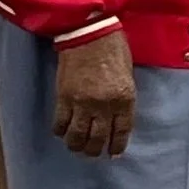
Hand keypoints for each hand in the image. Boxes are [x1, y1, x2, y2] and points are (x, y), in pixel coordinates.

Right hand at [53, 28, 135, 157]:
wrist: (90, 34)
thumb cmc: (114, 49)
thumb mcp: (128, 75)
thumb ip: (123, 97)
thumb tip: (116, 116)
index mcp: (125, 98)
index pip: (122, 130)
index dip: (117, 145)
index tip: (114, 154)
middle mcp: (104, 105)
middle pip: (98, 137)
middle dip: (95, 150)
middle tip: (93, 154)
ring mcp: (82, 103)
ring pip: (77, 135)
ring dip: (77, 145)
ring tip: (77, 148)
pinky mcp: (63, 98)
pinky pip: (60, 123)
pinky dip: (61, 132)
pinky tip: (62, 133)